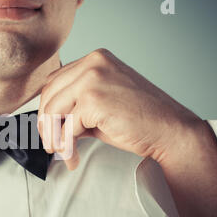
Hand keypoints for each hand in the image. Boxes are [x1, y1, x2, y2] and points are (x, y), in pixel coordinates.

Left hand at [38, 48, 204, 169]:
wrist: (170, 131)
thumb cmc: (141, 120)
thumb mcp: (102, 104)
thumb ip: (77, 105)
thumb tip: (50, 121)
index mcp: (96, 59)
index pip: (56, 81)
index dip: (47, 107)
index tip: (48, 128)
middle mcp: (93, 63)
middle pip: (50, 93)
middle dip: (45, 123)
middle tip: (51, 145)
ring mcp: (93, 78)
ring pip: (53, 110)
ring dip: (53, 137)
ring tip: (62, 153)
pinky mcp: (94, 99)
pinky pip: (67, 126)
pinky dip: (66, 146)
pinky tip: (73, 157)